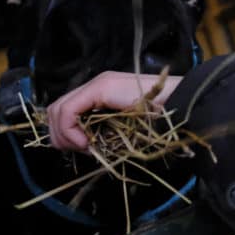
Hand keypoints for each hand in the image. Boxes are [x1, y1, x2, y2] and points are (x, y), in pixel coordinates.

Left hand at [46, 71, 182, 151]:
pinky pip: (68, 110)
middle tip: (79, 150)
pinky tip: (86, 142)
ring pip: (57, 109)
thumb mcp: (125, 129)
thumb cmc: (161, 119)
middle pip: (56, 109)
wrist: (179, 103)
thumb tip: (86, 146)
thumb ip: (106, 132)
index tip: (84, 150)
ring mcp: (97, 84)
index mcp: (101, 93)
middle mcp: (95, 85)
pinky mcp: (100, 88)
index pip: (66, 111)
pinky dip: (70, 130)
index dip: (65, 133)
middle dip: (59, 135)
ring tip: (85, 146)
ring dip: (65, 134)